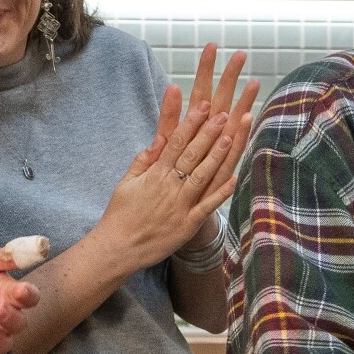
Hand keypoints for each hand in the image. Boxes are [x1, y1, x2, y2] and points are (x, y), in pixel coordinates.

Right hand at [93, 45, 259, 271]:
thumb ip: (144, 160)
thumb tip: (159, 139)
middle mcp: (169, 187)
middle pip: (192, 155)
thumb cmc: (121, 213)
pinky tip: (234, 179)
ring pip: (202, 176)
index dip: (191, 123)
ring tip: (231, 137)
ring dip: (217, 156)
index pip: (176, 143)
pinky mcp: (188, 224)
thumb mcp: (127, 182)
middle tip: (224, 114)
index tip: (203, 106)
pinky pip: (207, 207)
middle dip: (209, 133)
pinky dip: (220, 193)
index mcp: (155, 174)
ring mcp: (180, 205)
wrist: (118, 247)